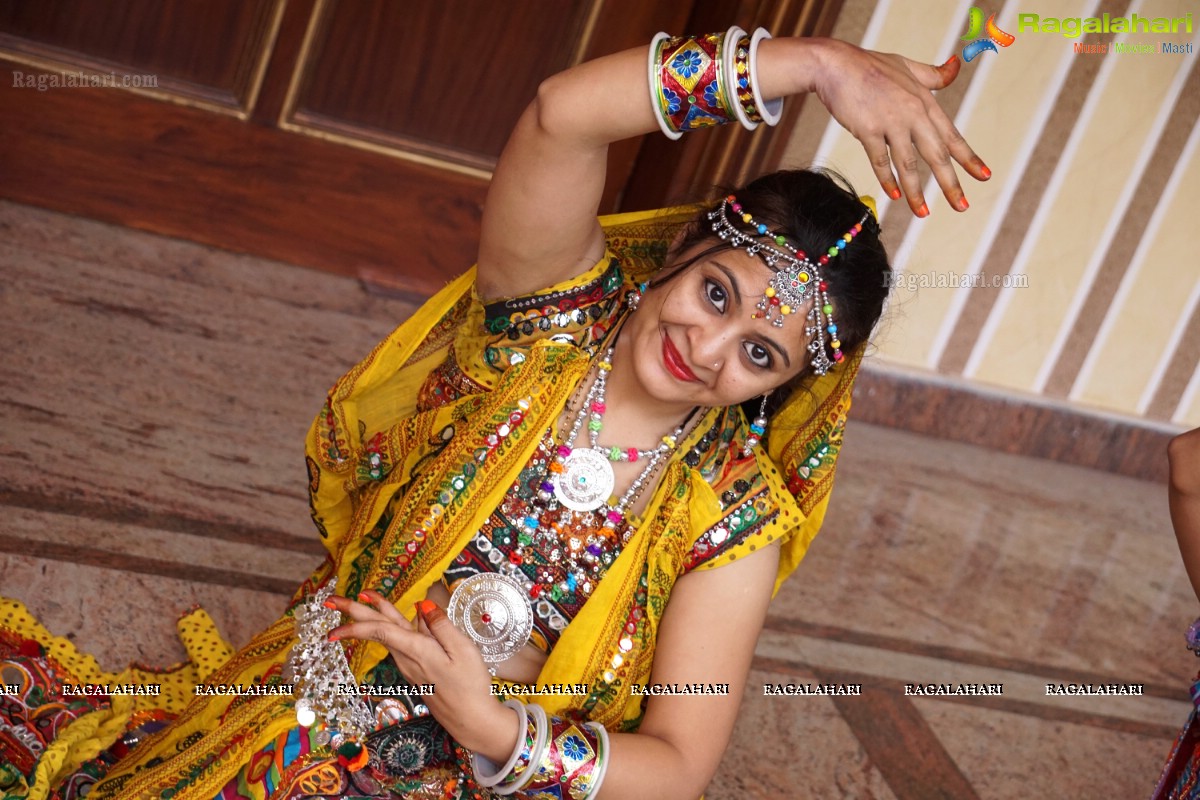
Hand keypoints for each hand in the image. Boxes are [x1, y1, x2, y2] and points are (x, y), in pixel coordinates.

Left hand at [328, 591, 520, 760]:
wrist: (471, 720)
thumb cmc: (470, 686)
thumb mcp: (463, 650)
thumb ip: (441, 625)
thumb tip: (422, 604)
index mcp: (417, 650)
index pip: (380, 629)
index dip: (357, 617)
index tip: (336, 607)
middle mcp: (407, 657)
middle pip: (375, 630)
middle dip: (352, 613)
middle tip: (330, 600)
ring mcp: (410, 664)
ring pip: (387, 634)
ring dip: (372, 615)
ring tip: (363, 599)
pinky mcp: (417, 668)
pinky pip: (399, 641)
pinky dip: (391, 625)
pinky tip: (394, 618)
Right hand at [806, 38, 989, 215]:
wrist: (837, 65)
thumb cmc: (871, 66)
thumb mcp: (908, 66)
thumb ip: (933, 74)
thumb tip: (956, 66)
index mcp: (925, 103)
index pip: (952, 136)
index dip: (969, 158)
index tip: (984, 176)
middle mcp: (913, 114)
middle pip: (937, 155)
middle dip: (951, 184)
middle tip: (962, 206)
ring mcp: (891, 122)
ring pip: (908, 164)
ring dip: (917, 192)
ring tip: (923, 213)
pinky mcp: (868, 130)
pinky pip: (880, 161)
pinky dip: (887, 179)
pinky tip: (894, 196)